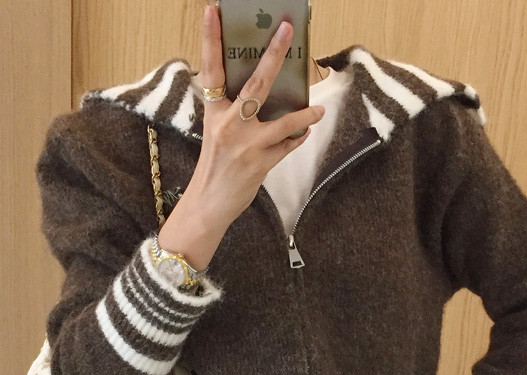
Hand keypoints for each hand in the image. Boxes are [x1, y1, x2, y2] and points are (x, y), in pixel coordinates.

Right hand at [184, 3, 325, 232]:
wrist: (209, 203)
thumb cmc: (214, 165)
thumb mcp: (216, 132)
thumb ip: (232, 110)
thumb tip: (261, 90)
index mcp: (213, 113)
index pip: (211, 69)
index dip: (211, 39)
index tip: (213, 11)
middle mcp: (229, 125)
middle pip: (255, 84)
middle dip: (273, 55)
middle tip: (286, 30)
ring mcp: (246, 145)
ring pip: (283, 122)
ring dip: (304, 116)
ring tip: (317, 109)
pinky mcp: (261, 164)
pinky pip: (287, 146)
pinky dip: (297, 139)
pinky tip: (305, 133)